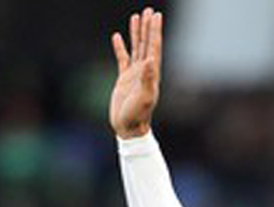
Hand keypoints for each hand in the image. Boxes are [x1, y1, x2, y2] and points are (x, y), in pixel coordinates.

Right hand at [109, 8, 162, 138]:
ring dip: (137, 33)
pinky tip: (118, 36)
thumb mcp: (144, 97)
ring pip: (136, 48)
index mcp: (151, 73)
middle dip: (148, 27)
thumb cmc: (137, 115)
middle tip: (149, 10)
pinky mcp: (124, 79)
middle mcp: (145, 71)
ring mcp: (134, 74)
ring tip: (136, 16)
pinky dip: (120, 47)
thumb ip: (148, 79)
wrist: (128, 127)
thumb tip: (151, 60)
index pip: (154, 47)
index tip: (156, 16)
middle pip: (147, 43)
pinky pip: (122, 58)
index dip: (155, 31)